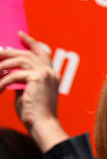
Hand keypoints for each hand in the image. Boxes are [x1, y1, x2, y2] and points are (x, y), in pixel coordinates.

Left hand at [0, 32, 68, 149]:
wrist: (42, 124)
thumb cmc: (33, 113)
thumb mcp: (26, 92)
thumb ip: (21, 79)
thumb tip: (6, 69)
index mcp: (51, 75)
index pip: (42, 52)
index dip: (31, 42)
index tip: (20, 34)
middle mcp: (51, 72)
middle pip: (28, 53)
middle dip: (9, 52)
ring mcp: (46, 74)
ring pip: (20, 59)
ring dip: (3, 65)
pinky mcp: (37, 78)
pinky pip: (14, 74)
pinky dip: (3, 81)